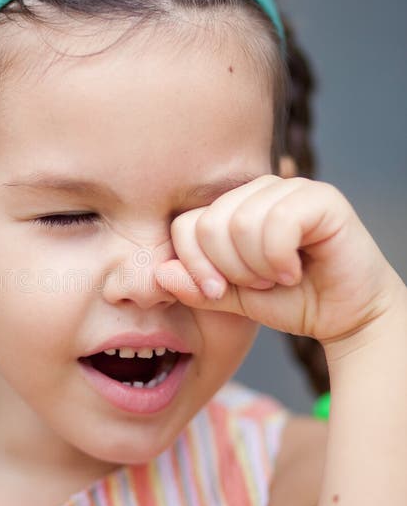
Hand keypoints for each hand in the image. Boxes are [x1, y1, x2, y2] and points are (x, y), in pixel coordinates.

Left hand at [155, 175, 400, 345]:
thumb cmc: (291, 302)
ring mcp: (290, 188)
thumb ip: (198, 285)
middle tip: (259, 284)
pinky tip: (296, 271)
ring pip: (241, 223)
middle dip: (229, 269)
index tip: (219, 291)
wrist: (346, 317)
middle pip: (209, 223)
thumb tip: (160, 272)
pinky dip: (280, 259)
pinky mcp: (321, 198)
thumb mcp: (234, 298)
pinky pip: (277, 223)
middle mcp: (259, 190)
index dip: (195, 265)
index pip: (185, 224)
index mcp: (233, 207)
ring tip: (279, 278)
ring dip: (257, 267)